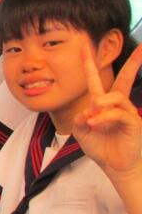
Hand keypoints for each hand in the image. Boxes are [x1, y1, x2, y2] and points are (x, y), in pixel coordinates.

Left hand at [73, 44, 141, 178]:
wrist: (115, 167)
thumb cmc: (101, 149)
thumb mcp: (82, 133)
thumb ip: (80, 120)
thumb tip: (87, 110)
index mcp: (102, 105)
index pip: (97, 81)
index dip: (90, 65)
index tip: (84, 47)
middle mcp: (117, 106)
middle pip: (124, 79)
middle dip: (134, 63)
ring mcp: (128, 113)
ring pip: (116, 96)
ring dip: (101, 103)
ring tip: (92, 116)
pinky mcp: (134, 123)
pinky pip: (119, 113)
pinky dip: (105, 116)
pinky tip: (95, 123)